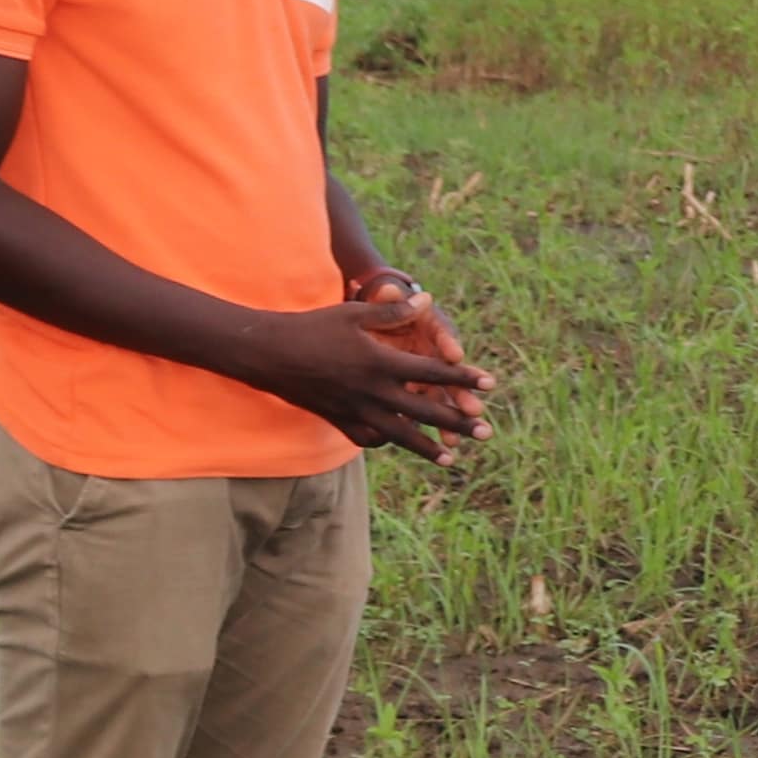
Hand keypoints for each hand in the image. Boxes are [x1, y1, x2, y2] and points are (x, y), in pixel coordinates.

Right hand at [239, 289, 494, 460]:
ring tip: (452, 458)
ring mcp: (355, 411)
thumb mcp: (353, 313)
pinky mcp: (338, 421)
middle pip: (425, 411)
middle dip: (458, 422)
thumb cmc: (312, 326)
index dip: (464, 378)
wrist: (266, 353)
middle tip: (487, 432)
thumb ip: (392, 310)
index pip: (433, 373)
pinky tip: (398, 444)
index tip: (490, 384)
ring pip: (400, 435)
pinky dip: (385, 442)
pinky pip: (368, 438)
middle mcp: (372, 391)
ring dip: (427, 447)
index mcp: (380, 363)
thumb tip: (427, 299)